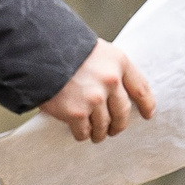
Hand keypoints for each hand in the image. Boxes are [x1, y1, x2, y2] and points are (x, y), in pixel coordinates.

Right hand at [40, 39, 154, 141]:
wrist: (37, 53)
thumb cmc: (65, 50)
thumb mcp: (95, 51)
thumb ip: (108, 69)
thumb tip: (116, 94)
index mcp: (119, 62)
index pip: (140, 88)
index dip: (146, 104)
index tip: (148, 114)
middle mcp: (110, 81)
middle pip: (123, 112)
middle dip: (119, 124)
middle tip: (114, 129)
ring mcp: (94, 98)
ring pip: (104, 125)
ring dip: (100, 133)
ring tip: (96, 135)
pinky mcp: (76, 112)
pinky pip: (84, 131)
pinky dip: (82, 134)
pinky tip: (79, 132)